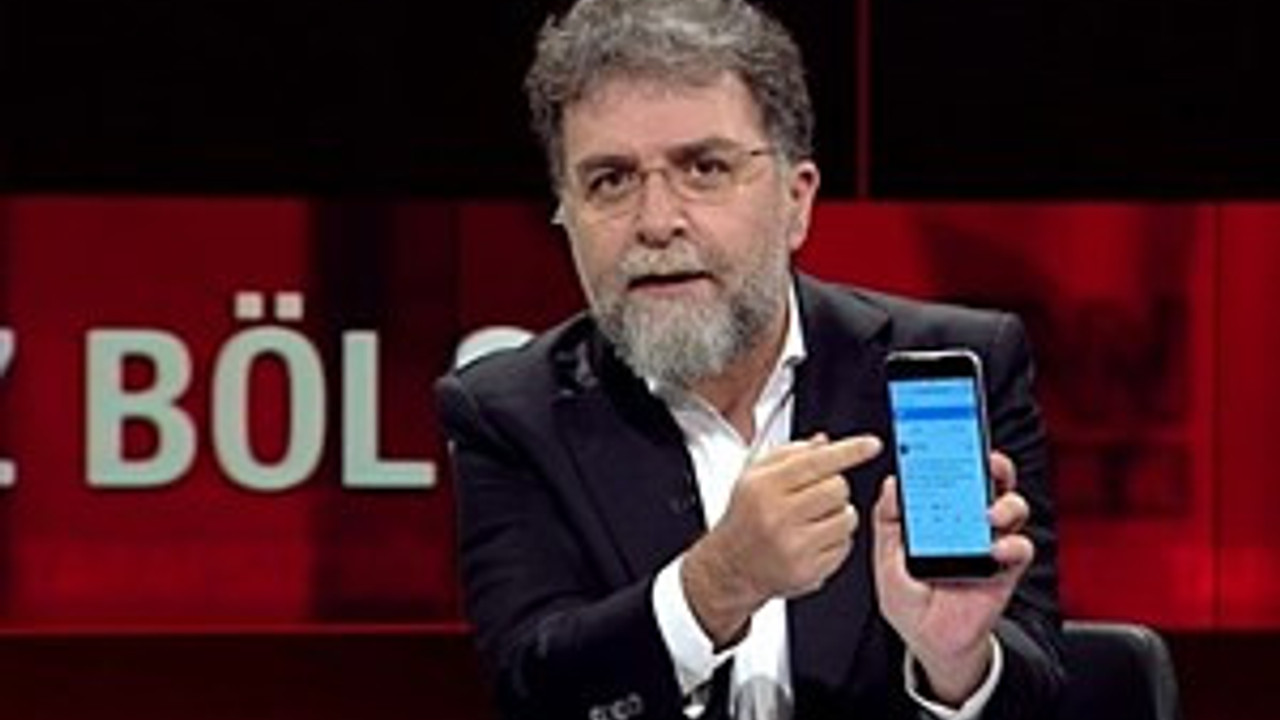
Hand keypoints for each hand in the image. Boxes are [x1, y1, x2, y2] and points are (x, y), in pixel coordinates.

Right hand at [682, 434, 881, 647]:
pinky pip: (845, 545)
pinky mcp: (808, 570)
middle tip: (817, 495)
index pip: (816, 461)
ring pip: (847, 517)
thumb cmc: (746, 518)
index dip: (850, 450)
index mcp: (764, 486)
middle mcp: (777, 516)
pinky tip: (815, 539)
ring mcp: (794, 546)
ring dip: (839, 514)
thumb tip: (825, 442)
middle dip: (835, 487)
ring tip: (816, 518)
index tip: (871, 445)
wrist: (731, 566)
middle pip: (838, 488)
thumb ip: (790, 454)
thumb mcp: (755, 477)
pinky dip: (837, 539)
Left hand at [873, 452, 1033, 704]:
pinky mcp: (1004, 569)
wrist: (927, 640)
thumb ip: (887, 519)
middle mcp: (968, 522)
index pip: (952, 473)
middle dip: (991, 464)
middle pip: (990, 481)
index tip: (953, 430)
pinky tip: (995, 548)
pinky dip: (1011, 544)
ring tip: (989, 513)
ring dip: (1005, 503)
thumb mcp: (886, 555)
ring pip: (1012, 506)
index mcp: (940, 512)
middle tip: (985, 461)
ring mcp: (988, 543)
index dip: (956, 450)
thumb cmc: (908, 597)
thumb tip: (893, 484)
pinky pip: (1020, 547)